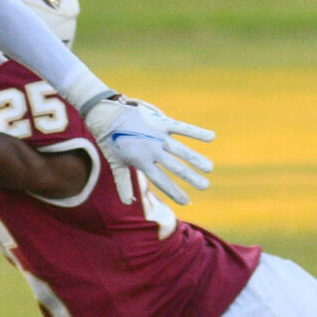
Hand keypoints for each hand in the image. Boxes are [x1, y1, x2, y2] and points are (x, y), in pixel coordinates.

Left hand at [81, 94, 214, 204]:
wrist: (105, 113)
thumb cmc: (110, 141)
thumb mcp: (116, 164)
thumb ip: (124, 183)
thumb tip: (127, 203)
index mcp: (141, 161)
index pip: (161, 180)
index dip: (175, 192)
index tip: (187, 202)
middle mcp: (151, 149)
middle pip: (175, 167)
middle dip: (191, 178)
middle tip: (205, 186)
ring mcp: (157, 135)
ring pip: (181, 150)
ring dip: (196, 159)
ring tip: (209, 168)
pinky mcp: (161, 121)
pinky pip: (182, 127)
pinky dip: (196, 132)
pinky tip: (211, 137)